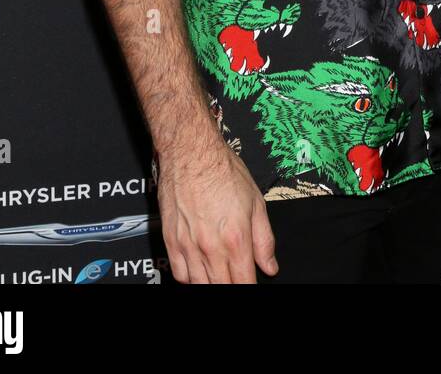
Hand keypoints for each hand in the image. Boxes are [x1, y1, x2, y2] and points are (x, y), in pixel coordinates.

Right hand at [158, 131, 278, 283]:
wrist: (190, 151)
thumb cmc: (222, 169)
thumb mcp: (256, 201)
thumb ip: (264, 239)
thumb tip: (269, 266)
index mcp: (236, 239)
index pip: (244, 284)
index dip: (249, 288)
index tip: (250, 284)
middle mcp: (211, 247)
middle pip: (222, 287)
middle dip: (231, 285)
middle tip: (235, 277)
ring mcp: (188, 245)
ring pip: (200, 285)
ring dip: (211, 283)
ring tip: (219, 275)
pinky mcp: (171, 240)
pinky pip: (179, 274)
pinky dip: (190, 278)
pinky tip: (199, 269)